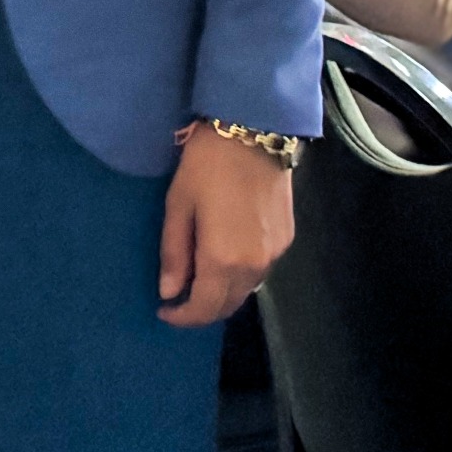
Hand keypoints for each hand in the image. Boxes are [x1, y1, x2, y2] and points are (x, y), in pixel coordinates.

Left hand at [158, 125, 295, 325]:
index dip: (184, 316)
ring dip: (222, 294)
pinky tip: (222, 262)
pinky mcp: (287, 239)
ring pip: (247, 290)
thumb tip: (169, 291)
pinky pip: (260, 271)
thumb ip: (174, 252)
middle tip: (177, 300)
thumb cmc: (205, 166)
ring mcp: (276, 254)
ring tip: (196, 281)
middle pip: (229, 304)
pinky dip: (239, 276)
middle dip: (203, 310)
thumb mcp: (178, 205)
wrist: (254, 134)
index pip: (206, 307)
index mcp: (224, 260)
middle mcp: (256, 266)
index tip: (164, 312)